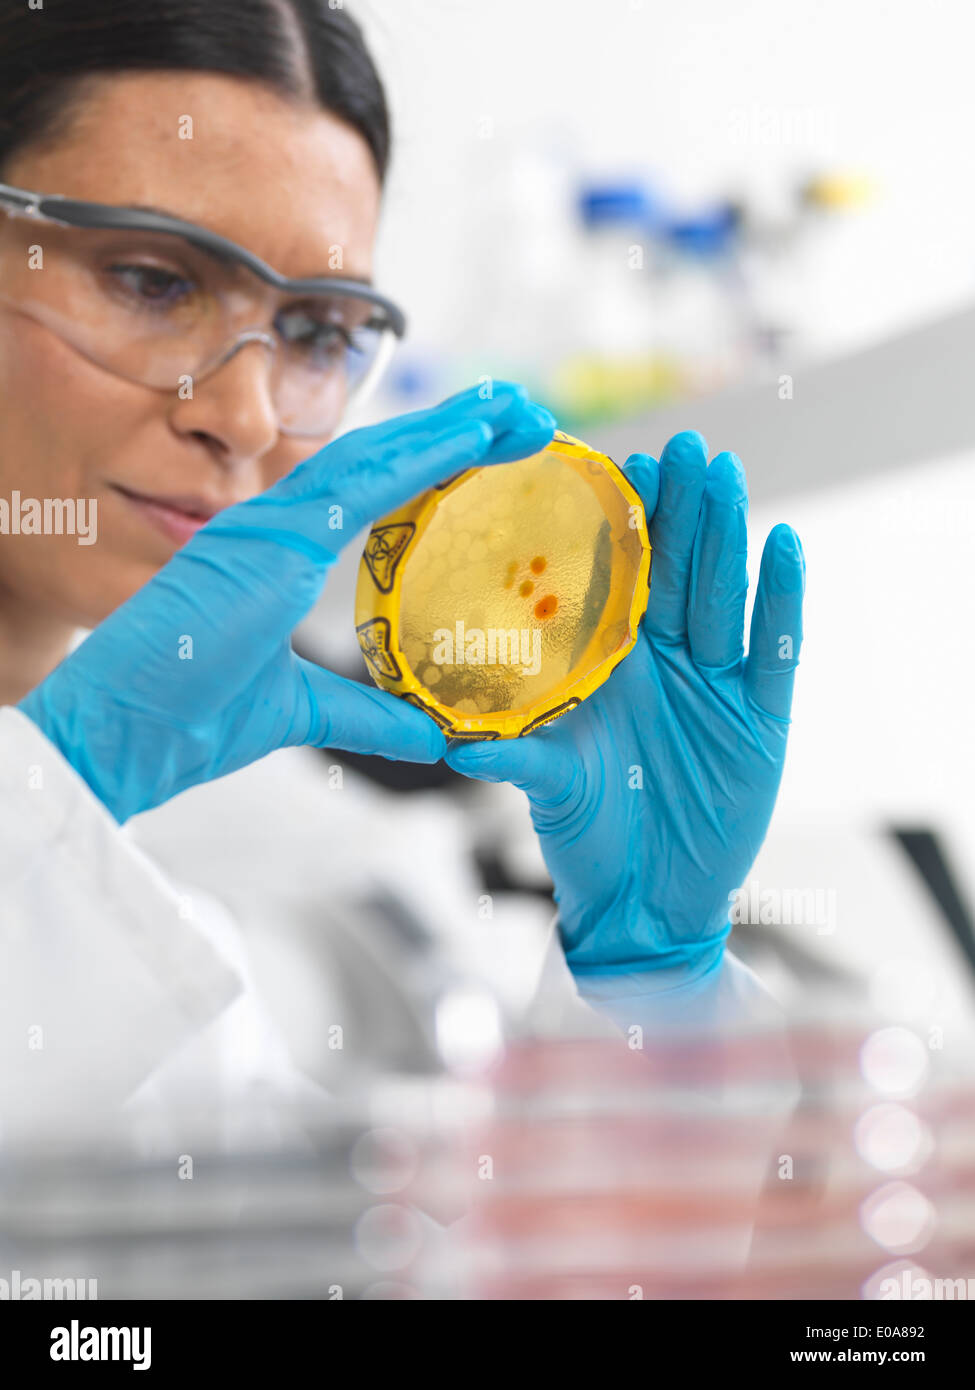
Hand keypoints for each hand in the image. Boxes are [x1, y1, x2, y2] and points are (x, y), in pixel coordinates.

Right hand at [20, 384, 554, 822]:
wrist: (121, 736)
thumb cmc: (187, 721)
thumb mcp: (302, 714)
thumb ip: (369, 716)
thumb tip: (434, 735)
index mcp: (275, 553)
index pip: (371, 492)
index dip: (433, 464)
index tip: (493, 445)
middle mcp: (271, 524)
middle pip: (379, 461)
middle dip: (454, 432)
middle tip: (522, 409)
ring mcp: (263, 524)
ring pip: (372, 456)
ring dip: (446, 428)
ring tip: (511, 405)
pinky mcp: (263, 539)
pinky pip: (354, 486)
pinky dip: (415, 457)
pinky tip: (468, 438)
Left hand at [446, 431, 804, 982]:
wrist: (644, 897)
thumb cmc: (587, 833)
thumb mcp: (548, 785)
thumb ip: (512, 758)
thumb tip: (451, 745)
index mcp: (607, 664)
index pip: (619, 581)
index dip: (622, 527)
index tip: (617, 469)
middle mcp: (662, 662)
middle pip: (677, 572)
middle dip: (681, 510)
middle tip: (682, 446)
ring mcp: (714, 685)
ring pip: (723, 595)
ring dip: (726, 535)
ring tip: (725, 472)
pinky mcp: (760, 717)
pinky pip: (774, 650)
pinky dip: (781, 601)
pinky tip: (785, 544)